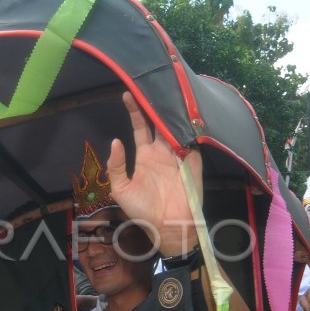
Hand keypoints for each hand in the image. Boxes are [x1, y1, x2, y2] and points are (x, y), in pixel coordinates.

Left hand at [108, 91, 202, 255]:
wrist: (167, 227)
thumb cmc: (142, 211)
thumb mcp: (121, 189)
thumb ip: (117, 165)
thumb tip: (116, 141)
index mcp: (145, 156)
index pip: (140, 127)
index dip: (134, 111)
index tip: (127, 93)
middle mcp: (162, 152)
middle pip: (158, 122)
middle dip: (154, 104)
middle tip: (148, 83)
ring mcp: (179, 154)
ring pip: (174, 127)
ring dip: (170, 111)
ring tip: (164, 89)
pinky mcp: (193, 160)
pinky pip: (191, 140)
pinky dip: (188, 126)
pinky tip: (181, 111)